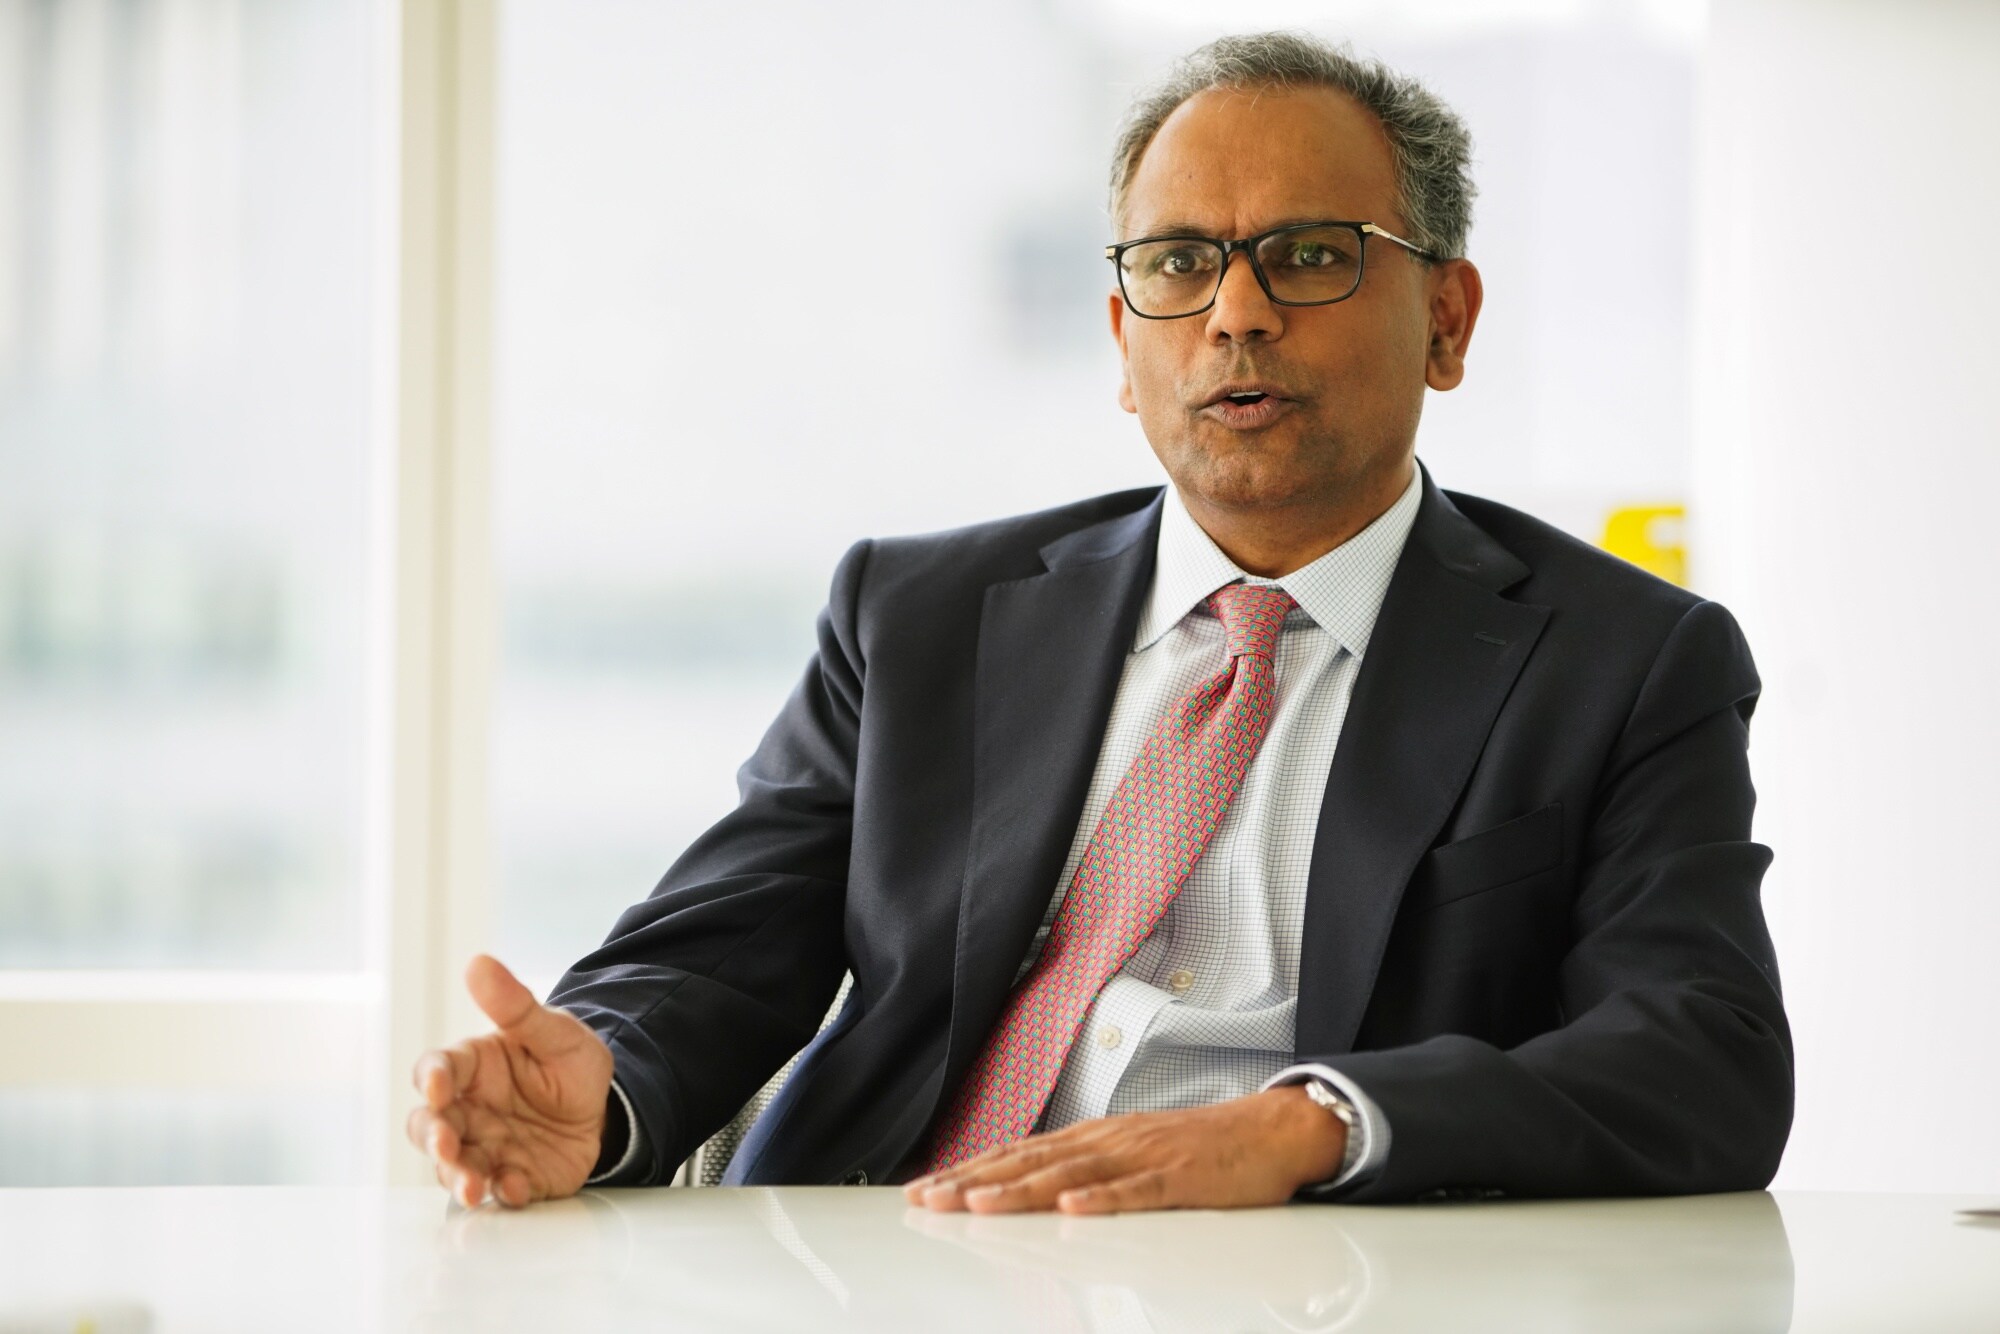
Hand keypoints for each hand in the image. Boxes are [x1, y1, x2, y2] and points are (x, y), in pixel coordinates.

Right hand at [406, 953, 614, 1208]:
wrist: (606, 1107)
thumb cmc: (569, 1062)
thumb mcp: (554, 1031)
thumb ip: (516, 1007)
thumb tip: (479, 963)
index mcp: (473, 1068)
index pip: (437, 1070)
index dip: (431, 1079)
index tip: (437, 1087)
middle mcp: (469, 1111)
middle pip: (429, 1126)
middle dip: (433, 1138)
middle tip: (447, 1146)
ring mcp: (486, 1147)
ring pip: (453, 1166)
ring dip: (458, 1176)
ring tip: (474, 1186)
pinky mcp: (512, 1177)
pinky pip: (499, 1190)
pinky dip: (503, 1191)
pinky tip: (514, 1187)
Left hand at [902, 1085, 1344, 1215]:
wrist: (1270, 1129)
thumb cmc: (1201, 1148)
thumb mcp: (1131, 1155)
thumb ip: (1084, 1170)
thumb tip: (1032, 1190)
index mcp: (1094, 1138)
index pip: (1018, 1152)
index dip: (969, 1169)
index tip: (926, 1188)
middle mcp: (1109, 1141)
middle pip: (1030, 1161)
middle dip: (974, 1180)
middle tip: (928, 1199)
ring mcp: (1143, 1157)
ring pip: (1072, 1174)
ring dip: (1022, 1188)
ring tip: (979, 1203)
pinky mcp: (1180, 1178)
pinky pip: (1137, 1191)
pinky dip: (1103, 1199)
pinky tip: (1074, 1208)